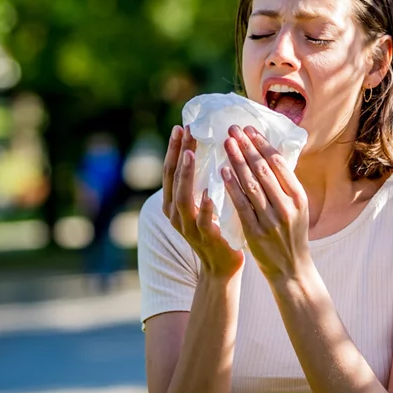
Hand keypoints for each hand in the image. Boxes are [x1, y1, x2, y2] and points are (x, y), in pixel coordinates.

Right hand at [162, 125, 243, 279]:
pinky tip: (209, 192)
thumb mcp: (202, 202)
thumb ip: (201, 181)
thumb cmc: (215, 227)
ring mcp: (189, 227)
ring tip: (191, 153)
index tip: (181, 126)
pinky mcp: (206, 238)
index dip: (174, 149)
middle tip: (186, 131)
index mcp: (173, 203)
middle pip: (173, 179)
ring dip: (186, 174)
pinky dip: (205, 206)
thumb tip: (209, 148)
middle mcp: (175, 214)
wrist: (222, 265)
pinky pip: (203, 221)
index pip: (170, 170)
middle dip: (179, 153)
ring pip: (183, 198)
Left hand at [222, 125, 310, 283]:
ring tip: (227, 143)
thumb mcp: (297, 208)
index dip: (263, 144)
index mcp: (299, 197)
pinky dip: (232, 187)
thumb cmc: (292, 235)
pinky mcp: (256, 232)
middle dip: (247, 147)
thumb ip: (285, 186)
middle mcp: (287, 206)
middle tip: (233, 129)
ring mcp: (271, 220)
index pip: (279, 163)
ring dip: (237, 161)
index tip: (249, 129)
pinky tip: (223, 171)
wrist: (292, 270)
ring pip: (252, 184)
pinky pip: (242, 205)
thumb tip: (269, 155)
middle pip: (264, 169)